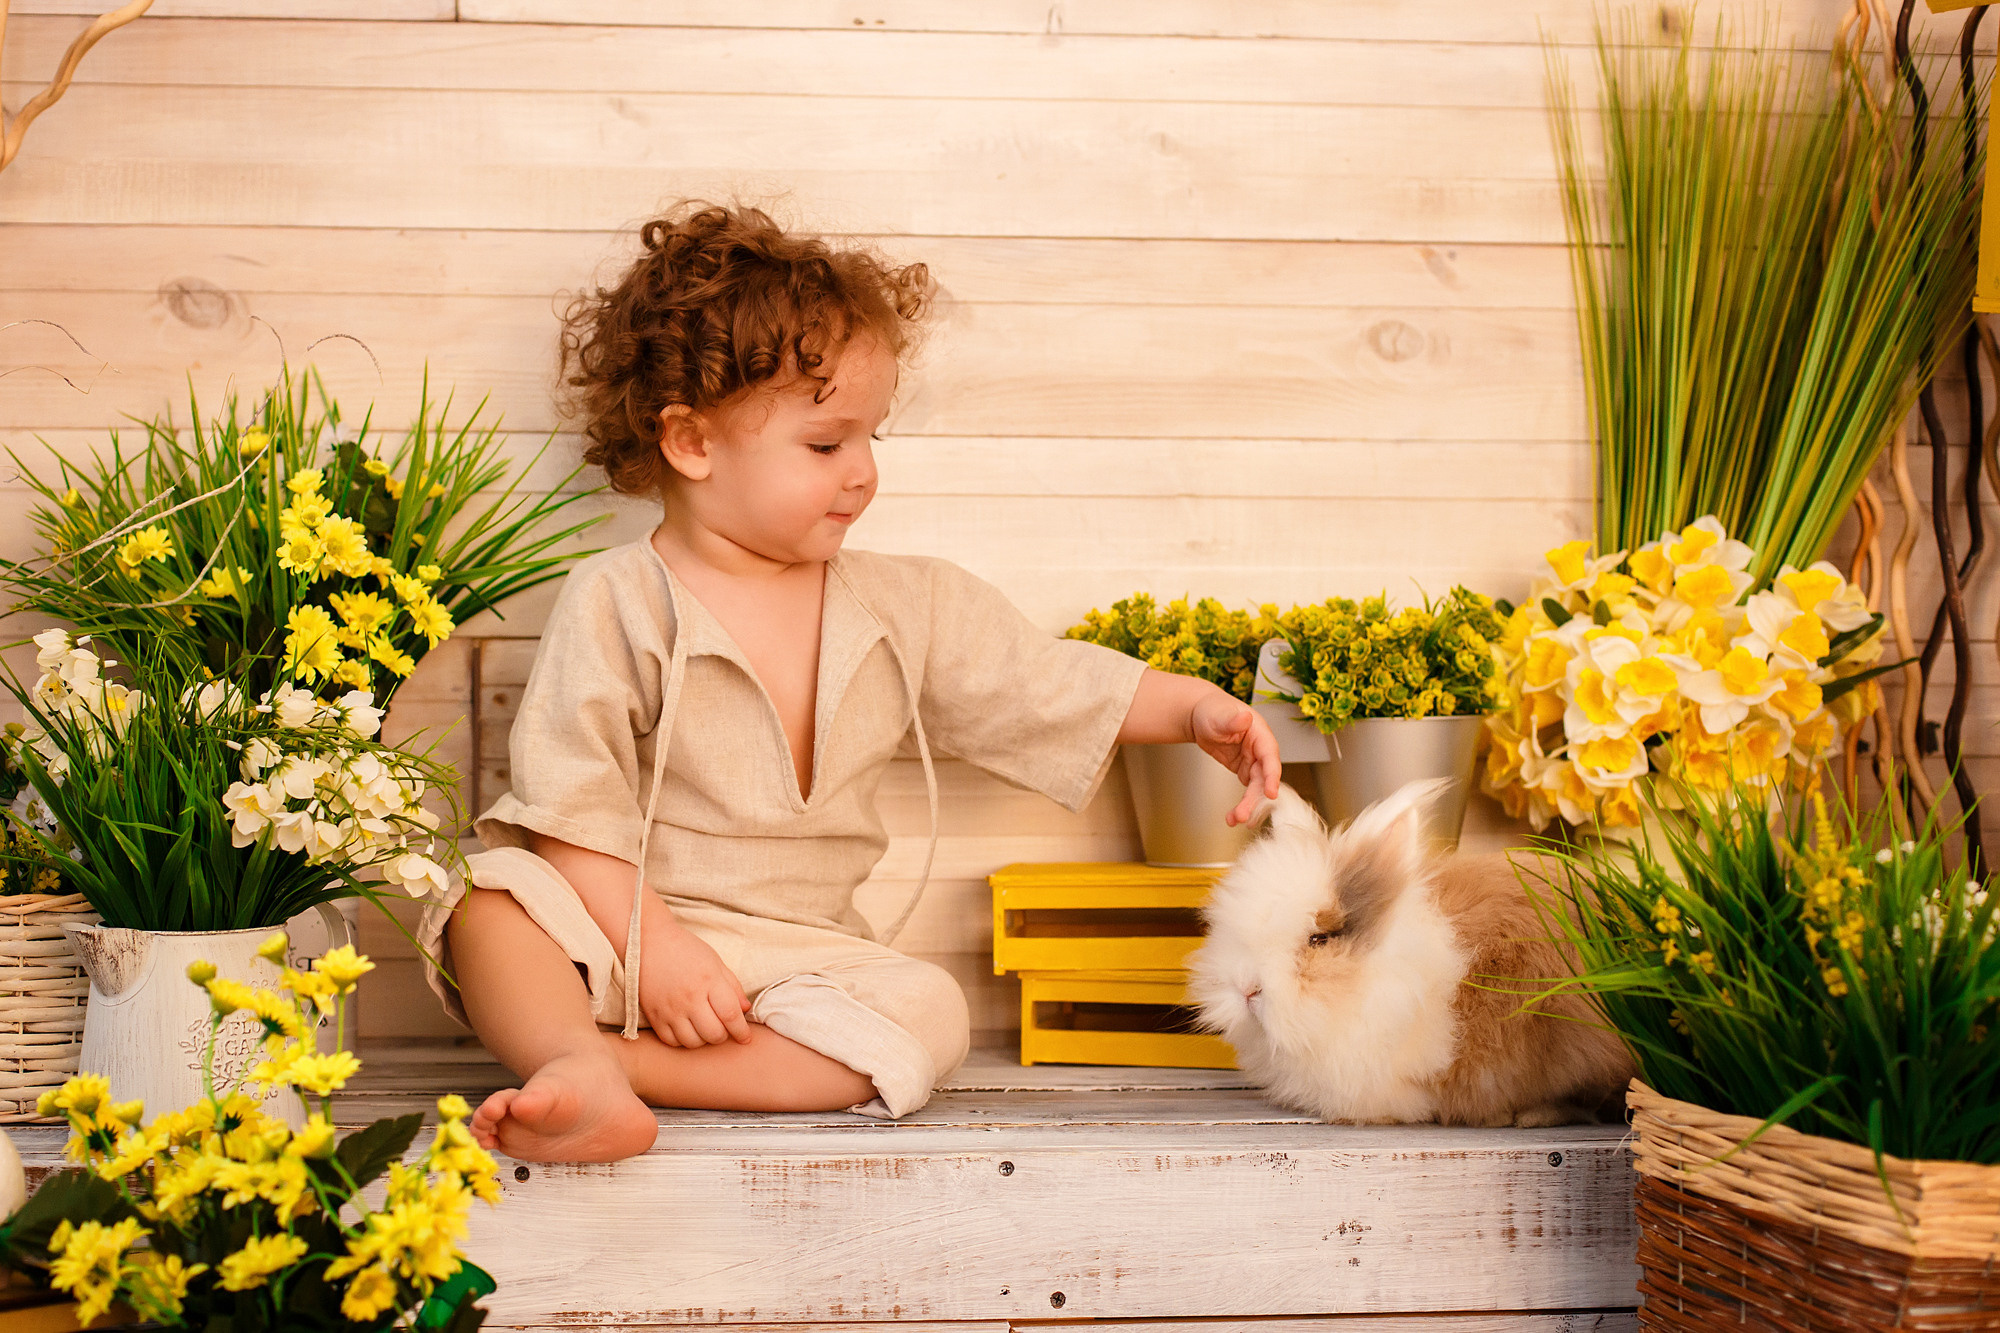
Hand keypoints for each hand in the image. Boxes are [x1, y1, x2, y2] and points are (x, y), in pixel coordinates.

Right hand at [637, 914, 752, 1047]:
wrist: (647, 943)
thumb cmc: (685, 950)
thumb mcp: (715, 962)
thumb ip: (733, 987)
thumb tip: (745, 1009)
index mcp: (708, 980)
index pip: (730, 1015)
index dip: (741, 1031)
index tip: (745, 1038)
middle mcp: (690, 997)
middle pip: (714, 1034)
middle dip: (724, 1036)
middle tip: (723, 1028)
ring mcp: (670, 1009)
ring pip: (694, 1042)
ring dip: (704, 1039)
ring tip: (704, 1027)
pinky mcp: (654, 1015)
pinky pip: (672, 1041)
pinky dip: (683, 1040)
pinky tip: (686, 1028)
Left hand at [1190, 689, 1281, 826]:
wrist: (1200, 715)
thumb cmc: (1212, 710)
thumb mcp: (1219, 714)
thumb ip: (1232, 720)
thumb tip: (1244, 719)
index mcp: (1260, 733)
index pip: (1270, 756)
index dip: (1272, 775)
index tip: (1271, 792)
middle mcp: (1260, 749)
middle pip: (1263, 777)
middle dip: (1256, 798)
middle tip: (1245, 815)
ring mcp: (1253, 760)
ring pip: (1256, 787)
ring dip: (1249, 805)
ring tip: (1236, 819)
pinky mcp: (1244, 769)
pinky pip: (1247, 790)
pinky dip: (1242, 803)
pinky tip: (1233, 816)